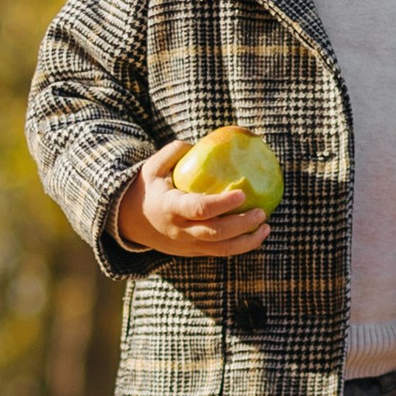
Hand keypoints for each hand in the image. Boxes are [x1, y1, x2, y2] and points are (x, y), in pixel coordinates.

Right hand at [115, 138, 269, 257]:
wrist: (129, 222)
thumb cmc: (146, 189)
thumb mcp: (152, 167)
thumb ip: (174, 152)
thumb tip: (200, 143)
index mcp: (170, 207)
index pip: (198, 209)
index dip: (222, 204)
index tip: (242, 194)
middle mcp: (180, 230)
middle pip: (216, 233)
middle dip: (242, 225)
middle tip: (262, 211)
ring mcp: (187, 244)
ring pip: (221, 249)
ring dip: (247, 241)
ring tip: (266, 227)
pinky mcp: (193, 252)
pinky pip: (220, 252)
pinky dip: (240, 245)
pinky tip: (256, 234)